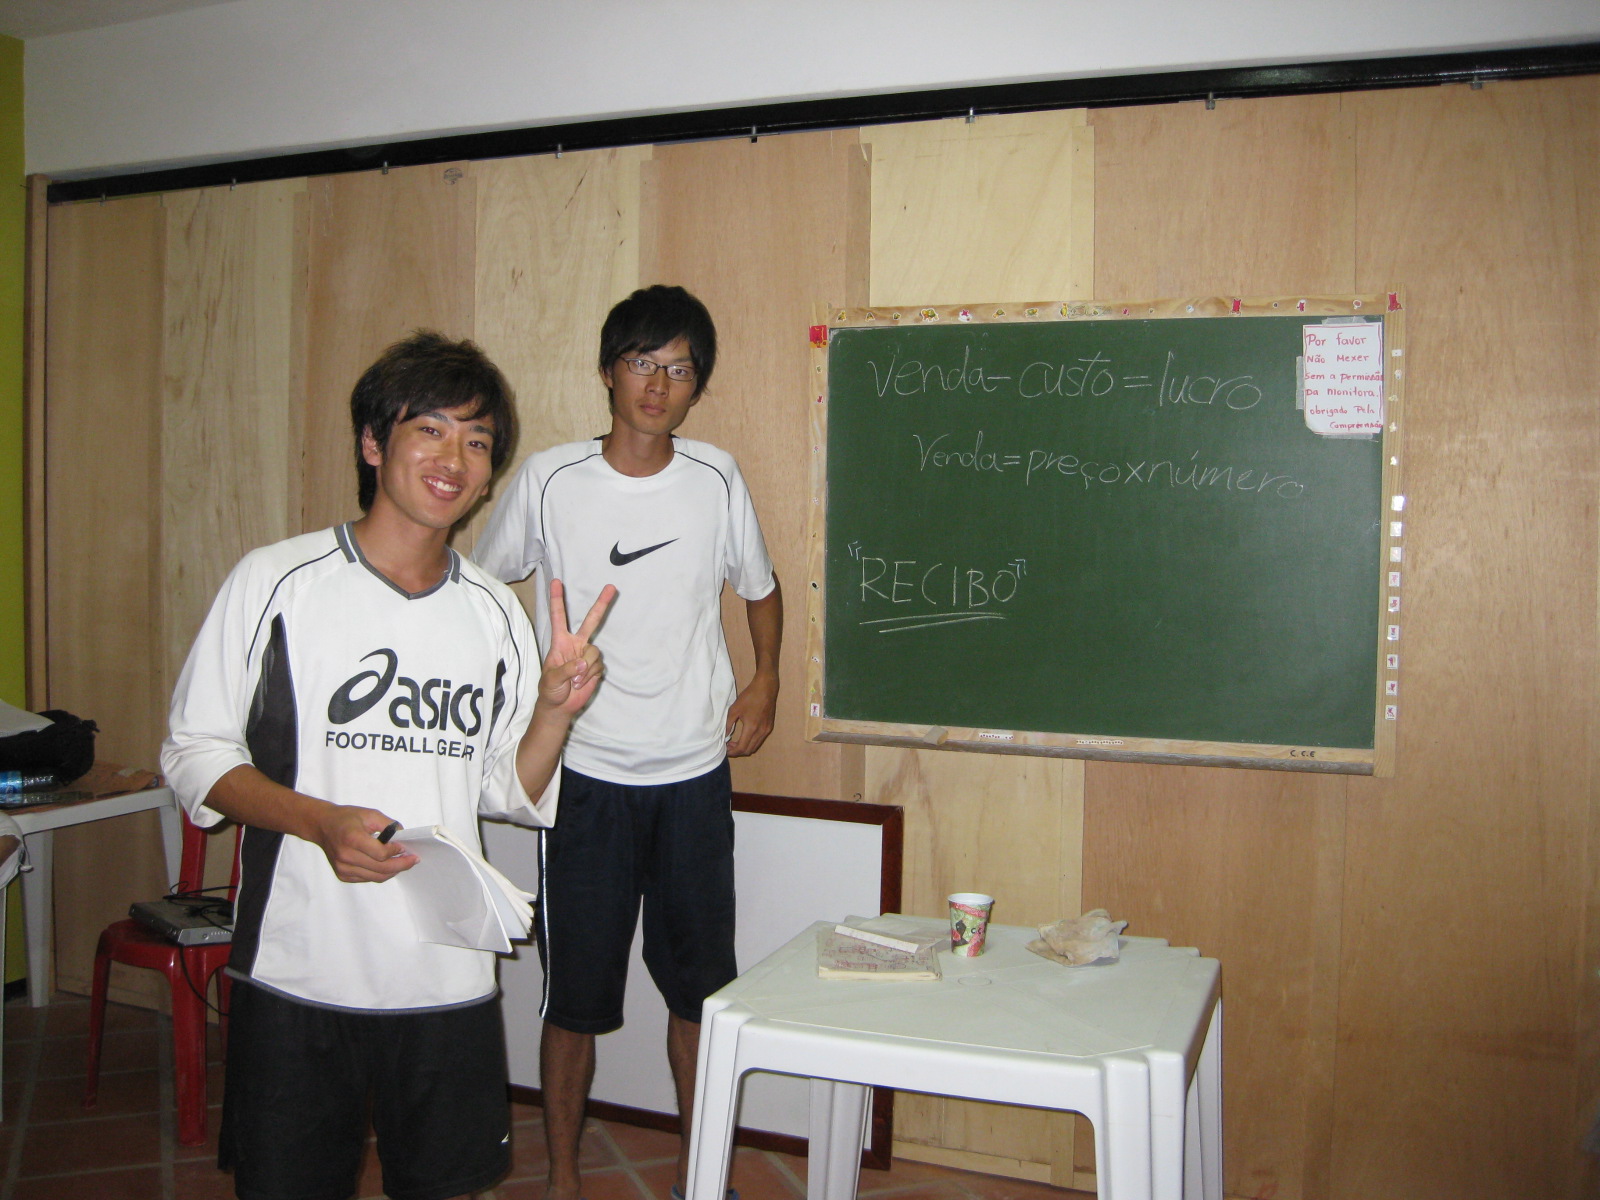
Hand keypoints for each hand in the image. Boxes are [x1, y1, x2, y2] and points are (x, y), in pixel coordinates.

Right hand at [308, 805, 415, 882]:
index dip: (396, 852)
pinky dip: (380, 873)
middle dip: (401, 865)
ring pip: (376, 877)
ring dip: (392, 871)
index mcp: (352, 839)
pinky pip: (367, 878)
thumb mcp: (370, 814)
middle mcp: (346, 856)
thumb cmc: (346, 818)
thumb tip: (404, 837)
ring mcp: (343, 868)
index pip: (381, 854)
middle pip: (381, 869)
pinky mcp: (343, 875)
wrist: (322, 826)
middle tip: (413, 860)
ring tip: (403, 862)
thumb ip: (388, 825)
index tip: (404, 847)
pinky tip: (386, 865)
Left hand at [539, 579, 616, 714]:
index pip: (558, 617)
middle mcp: (576, 644)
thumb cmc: (549, 690)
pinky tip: (581, 683)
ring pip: (595, 653)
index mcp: (560, 642)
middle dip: (601, 604)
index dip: (557, 600)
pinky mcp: (596, 667)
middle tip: (611, 587)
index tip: (556, 581)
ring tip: (575, 681)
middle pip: (591, 621)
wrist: (560, 706)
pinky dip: (590, 677)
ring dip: (586, 669)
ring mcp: (587, 655)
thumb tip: (581, 663)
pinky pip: (599, 667)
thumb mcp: (551, 680)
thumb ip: (565, 670)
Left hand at [725, 671, 777, 756]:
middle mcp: (761, 732)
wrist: (766, 688)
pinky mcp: (770, 727)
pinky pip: (760, 740)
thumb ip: (728, 724)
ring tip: (735, 742)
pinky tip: (745, 736)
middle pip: (749, 750)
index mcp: (751, 728)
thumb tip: (725, 735)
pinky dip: (751, 742)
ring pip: (755, 746)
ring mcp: (767, 730)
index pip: (742, 748)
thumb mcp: (734, 709)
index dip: (733, 751)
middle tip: (729, 746)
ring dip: (745, 747)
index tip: (725, 749)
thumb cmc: (749, 697)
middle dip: (738, 751)